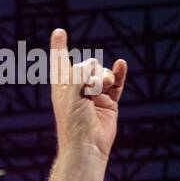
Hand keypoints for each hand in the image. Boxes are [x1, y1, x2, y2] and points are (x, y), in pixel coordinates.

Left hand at [49, 27, 127, 159]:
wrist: (87, 147)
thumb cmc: (74, 124)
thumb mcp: (71, 94)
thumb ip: (80, 74)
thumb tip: (93, 66)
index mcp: (62, 88)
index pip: (61, 63)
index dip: (60, 47)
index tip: (59, 33)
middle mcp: (78, 90)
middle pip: (89, 66)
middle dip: (93, 71)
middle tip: (90, 87)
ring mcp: (94, 95)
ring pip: (103, 73)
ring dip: (105, 77)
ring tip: (102, 88)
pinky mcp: (109, 102)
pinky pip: (116, 83)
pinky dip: (119, 74)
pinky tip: (121, 65)